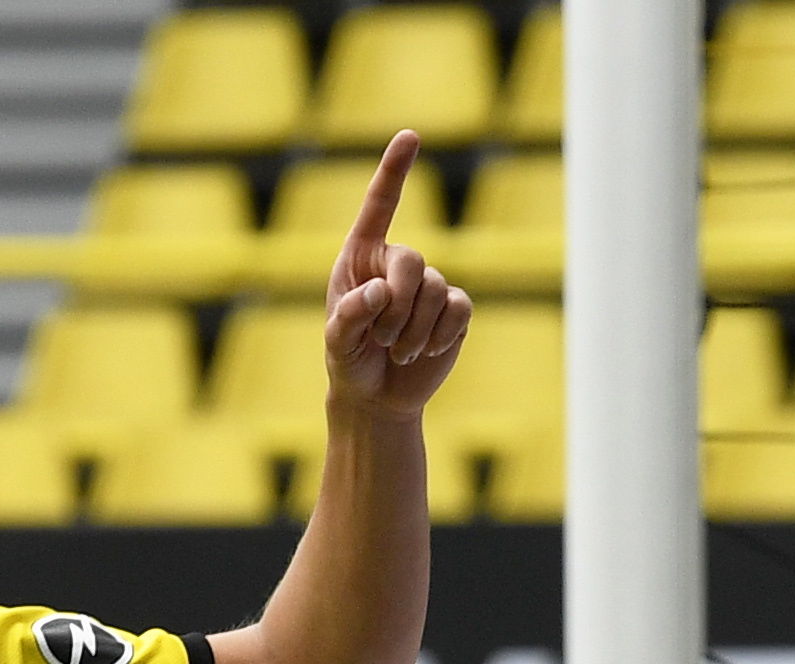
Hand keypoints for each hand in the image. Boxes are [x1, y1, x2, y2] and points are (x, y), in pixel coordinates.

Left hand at [325, 129, 472, 416]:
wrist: (376, 397)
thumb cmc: (349, 361)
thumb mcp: (337, 342)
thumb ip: (349, 315)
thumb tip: (379, 291)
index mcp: (361, 257)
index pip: (379, 207)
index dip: (394, 171)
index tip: (410, 135)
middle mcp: (397, 263)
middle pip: (413, 261)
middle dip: (397, 306)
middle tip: (382, 340)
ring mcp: (429, 283)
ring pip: (434, 291)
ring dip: (412, 330)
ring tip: (397, 352)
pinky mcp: (453, 309)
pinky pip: (457, 308)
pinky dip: (438, 335)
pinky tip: (423, 352)